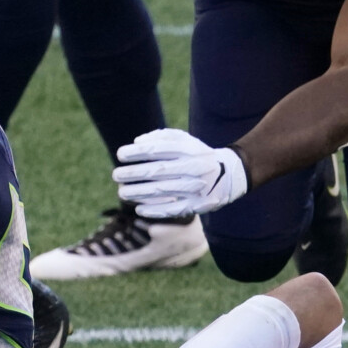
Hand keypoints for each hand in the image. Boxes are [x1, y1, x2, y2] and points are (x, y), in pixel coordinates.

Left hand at [113, 129, 247, 217]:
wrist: (230, 175)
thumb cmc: (198, 155)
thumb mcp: (186, 141)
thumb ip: (162, 138)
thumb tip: (137, 142)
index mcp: (190, 150)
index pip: (158, 150)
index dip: (137, 152)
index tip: (120, 154)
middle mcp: (194, 168)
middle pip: (157, 172)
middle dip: (133, 174)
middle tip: (116, 175)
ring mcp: (196, 188)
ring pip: (162, 191)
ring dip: (138, 193)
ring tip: (122, 193)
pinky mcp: (197, 205)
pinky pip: (173, 209)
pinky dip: (154, 210)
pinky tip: (139, 209)